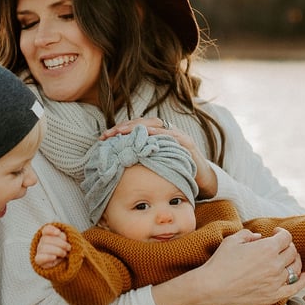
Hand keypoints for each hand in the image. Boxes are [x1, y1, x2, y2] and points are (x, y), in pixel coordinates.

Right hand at [34, 224, 70, 267]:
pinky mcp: (39, 260)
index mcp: (48, 235)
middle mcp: (42, 242)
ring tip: (64, 254)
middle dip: (60, 243)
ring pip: (44, 248)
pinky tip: (54, 257)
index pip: (46, 230)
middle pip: (46, 239)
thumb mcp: (65, 242)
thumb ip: (62, 237)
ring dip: (57, 251)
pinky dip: (48, 257)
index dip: (51, 230)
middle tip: (68, 248)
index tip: (58, 232)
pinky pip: (40, 258)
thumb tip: (59, 235)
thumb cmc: (64, 250)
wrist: (62, 263)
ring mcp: (39, 251)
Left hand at [100, 117, 217, 197]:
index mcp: (157, 135)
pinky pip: (171, 135)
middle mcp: (166, 131)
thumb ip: (139, 161)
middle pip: (142, 123)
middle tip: (108, 134)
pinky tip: (146, 134)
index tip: (103, 137)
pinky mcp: (186, 143)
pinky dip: (158, 133)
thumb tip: (114, 165)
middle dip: (124, 127)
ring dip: (137, 127)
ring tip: (121, 131)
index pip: (135, 127)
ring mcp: (177, 135)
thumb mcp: (153, 166)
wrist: (201, 181)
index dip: (119, 130)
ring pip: (155, 125)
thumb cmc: (175, 173)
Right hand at [153, 227, 304, 304]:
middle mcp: (275, 265)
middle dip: (287, 246)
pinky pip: (295, 288)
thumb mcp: (231, 241)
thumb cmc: (220, 263)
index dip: (282, 232)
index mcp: (267, 248)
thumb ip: (247, 235)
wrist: (213, 288)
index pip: (285, 237)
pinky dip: (302, 280)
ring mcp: (276, 282)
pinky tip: (302, 275)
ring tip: (288, 258)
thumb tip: (258, 237)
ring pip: (295, 268)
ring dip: (293, 261)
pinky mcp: (274, 296)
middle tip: (279, 246)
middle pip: (292, 252)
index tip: (275, 232)